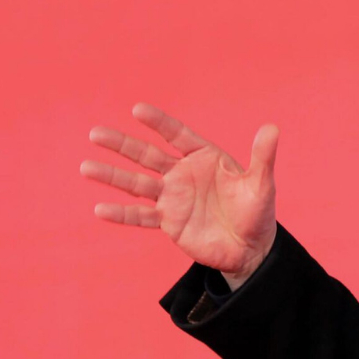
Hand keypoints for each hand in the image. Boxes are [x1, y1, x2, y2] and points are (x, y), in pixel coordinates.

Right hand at [82, 103, 278, 288]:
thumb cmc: (257, 212)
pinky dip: (122, 214)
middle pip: (147, 156)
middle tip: (96, 134)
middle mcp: (183, 174)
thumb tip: (272, 128)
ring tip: (86, 167)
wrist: (251, 248)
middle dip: (122, 145)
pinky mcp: (169, 222)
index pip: (177, 135)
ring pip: (137, 184)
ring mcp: (173, 198)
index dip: (159, 123)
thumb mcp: (261, 184)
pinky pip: (141, 216)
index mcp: (204, 158)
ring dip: (112, 176)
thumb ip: (263, 157)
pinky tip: (100, 209)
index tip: (137, 110)